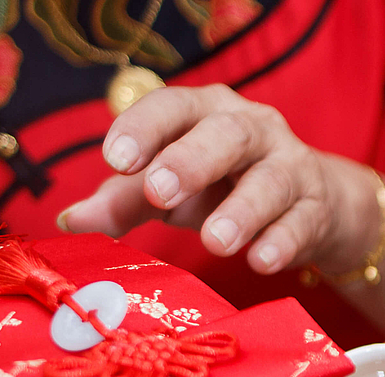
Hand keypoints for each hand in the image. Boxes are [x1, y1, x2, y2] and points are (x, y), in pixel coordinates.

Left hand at [61, 85, 375, 276]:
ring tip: (215, 242)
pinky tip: (260, 261)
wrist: (312, 208)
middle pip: (226, 134)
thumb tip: (69, 220)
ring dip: (242, 211)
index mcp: (205, 113)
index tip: (115, 158)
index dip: (144, 128)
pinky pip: (300, 223)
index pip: (173, 106)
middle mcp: (252, 129)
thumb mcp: (171, 194)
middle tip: (160, 191)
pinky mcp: (316, 209)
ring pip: (269, 181)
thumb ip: (124, 201)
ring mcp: (291, 167)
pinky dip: (281, 243)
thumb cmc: (225, 190)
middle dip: (191, 160)